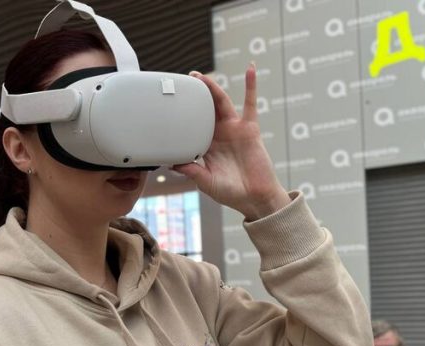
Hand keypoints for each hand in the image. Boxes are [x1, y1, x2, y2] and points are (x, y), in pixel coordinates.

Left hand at [173, 64, 289, 220]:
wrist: (255, 198)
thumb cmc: (231, 192)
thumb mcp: (205, 182)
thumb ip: (191, 171)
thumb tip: (172, 163)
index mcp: (206, 146)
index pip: (191, 126)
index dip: (182, 115)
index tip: (169, 105)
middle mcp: (218, 135)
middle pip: (204, 109)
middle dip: (194, 95)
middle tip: (182, 81)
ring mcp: (234, 129)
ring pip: (221, 103)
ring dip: (212, 88)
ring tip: (200, 76)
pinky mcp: (249, 128)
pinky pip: (250, 104)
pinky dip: (251, 86)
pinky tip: (250, 69)